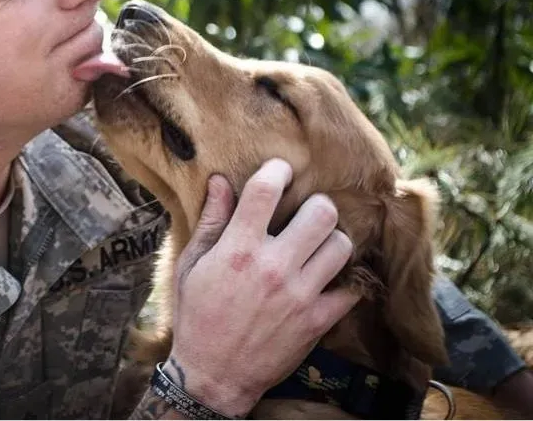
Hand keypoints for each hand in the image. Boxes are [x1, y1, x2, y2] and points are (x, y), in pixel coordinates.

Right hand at [165, 158, 360, 416]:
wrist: (212, 374)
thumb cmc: (197, 315)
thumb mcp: (192, 265)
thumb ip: (211, 221)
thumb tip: (221, 181)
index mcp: (238, 248)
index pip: (266, 190)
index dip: (277, 170)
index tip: (280, 170)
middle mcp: (272, 266)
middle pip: (321, 212)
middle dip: (316, 205)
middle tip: (307, 213)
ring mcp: (299, 294)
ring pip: (341, 246)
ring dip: (331, 240)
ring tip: (318, 245)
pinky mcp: (316, 321)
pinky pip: (351, 289)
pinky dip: (345, 282)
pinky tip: (329, 279)